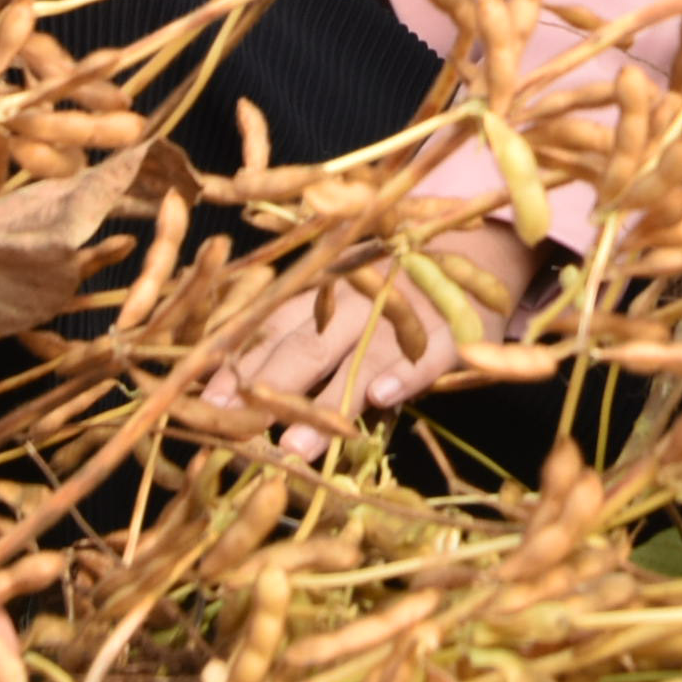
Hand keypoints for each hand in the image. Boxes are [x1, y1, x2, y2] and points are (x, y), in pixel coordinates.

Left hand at [212, 209, 535, 439]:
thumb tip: (216, 371)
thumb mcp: (340, 292)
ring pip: (361, 355)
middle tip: (232, 431)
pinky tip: (385, 397)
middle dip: (268, 389)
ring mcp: (405, 312)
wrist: (482, 239)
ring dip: (329, 400)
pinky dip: (408, 371)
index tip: (198, 400)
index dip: (234, 365)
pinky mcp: (454, 326)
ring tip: (295, 442)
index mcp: (324, 291)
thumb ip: (290, 327)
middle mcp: (356, 299)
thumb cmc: (393, 277)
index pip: (269, 328)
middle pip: (306, 345)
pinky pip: (429, 352)